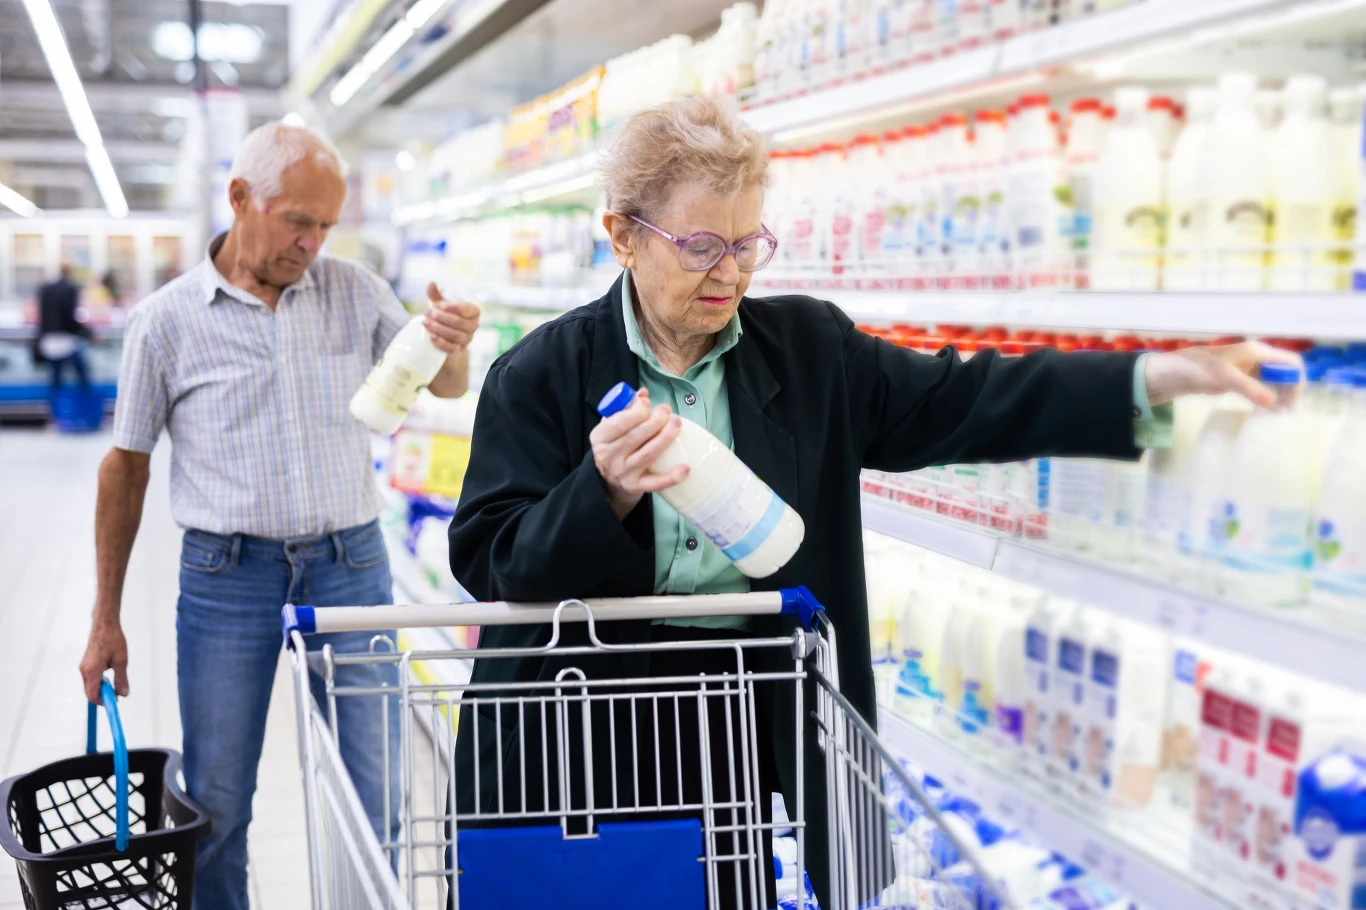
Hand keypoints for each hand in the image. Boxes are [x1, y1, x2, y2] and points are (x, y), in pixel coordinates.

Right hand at [80, 618, 127, 703]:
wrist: (104, 624)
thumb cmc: (113, 640)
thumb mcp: (121, 661)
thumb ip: (121, 679)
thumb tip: (123, 694)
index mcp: (92, 670)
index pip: (92, 695)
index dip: (102, 702)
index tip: (114, 703)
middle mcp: (84, 670)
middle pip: (90, 692)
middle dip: (103, 696)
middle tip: (117, 694)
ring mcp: (84, 667)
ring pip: (90, 686)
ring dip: (102, 688)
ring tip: (116, 683)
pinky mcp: (86, 664)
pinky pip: (91, 679)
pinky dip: (99, 682)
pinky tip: (110, 676)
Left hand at [421, 282, 479, 354]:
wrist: (447, 335)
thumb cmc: (446, 315)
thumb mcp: (442, 304)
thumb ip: (436, 294)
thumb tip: (431, 284)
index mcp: (474, 312)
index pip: (467, 309)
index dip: (453, 307)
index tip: (438, 305)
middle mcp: (474, 326)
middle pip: (459, 322)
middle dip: (441, 317)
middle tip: (427, 313)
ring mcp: (468, 339)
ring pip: (455, 335)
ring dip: (438, 329)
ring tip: (425, 322)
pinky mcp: (459, 350)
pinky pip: (452, 348)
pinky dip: (441, 343)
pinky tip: (431, 336)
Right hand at [590, 388, 689, 518]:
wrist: (607, 480)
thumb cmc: (615, 446)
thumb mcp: (612, 426)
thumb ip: (626, 408)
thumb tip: (643, 393)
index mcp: (600, 437)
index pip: (619, 422)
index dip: (637, 410)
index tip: (648, 403)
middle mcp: (609, 456)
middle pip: (636, 436)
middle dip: (655, 420)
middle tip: (667, 410)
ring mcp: (622, 473)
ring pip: (648, 454)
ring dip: (665, 438)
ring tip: (677, 424)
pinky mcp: (635, 487)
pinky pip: (655, 483)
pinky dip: (671, 477)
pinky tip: (686, 468)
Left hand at [1144, 342, 1303, 408]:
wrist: (1177, 373)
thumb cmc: (1199, 368)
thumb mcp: (1225, 377)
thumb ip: (1249, 387)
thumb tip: (1272, 402)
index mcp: (1259, 351)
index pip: (1291, 363)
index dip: (1296, 380)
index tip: (1291, 402)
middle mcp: (1258, 358)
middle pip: (1285, 373)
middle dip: (1290, 390)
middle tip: (1285, 413)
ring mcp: (1250, 369)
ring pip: (1275, 381)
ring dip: (1280, 395)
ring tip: (1277, 415)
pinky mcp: (1241, 379)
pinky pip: (1262, 388)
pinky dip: (1266, 398)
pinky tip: (1265, 411)